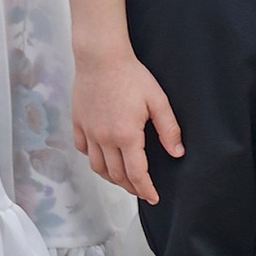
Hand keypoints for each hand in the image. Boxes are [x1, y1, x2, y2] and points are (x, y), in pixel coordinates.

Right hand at [72, 48, 181, 203]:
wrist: (100, 57)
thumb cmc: (131, 75)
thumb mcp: (158, 100)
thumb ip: (169, 129)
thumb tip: (177, 153)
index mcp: (127, 135)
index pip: (137, 174)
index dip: (146, 190)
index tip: (153, 198)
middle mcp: (105, 138)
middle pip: (116, 175)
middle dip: (131, 187)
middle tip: (141, 189)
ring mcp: (89, 131)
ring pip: (97, 167)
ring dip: (111, 177)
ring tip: (123, 178)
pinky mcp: (78, 121)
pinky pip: (83, 149)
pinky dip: (93, 158)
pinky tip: (102, 156)